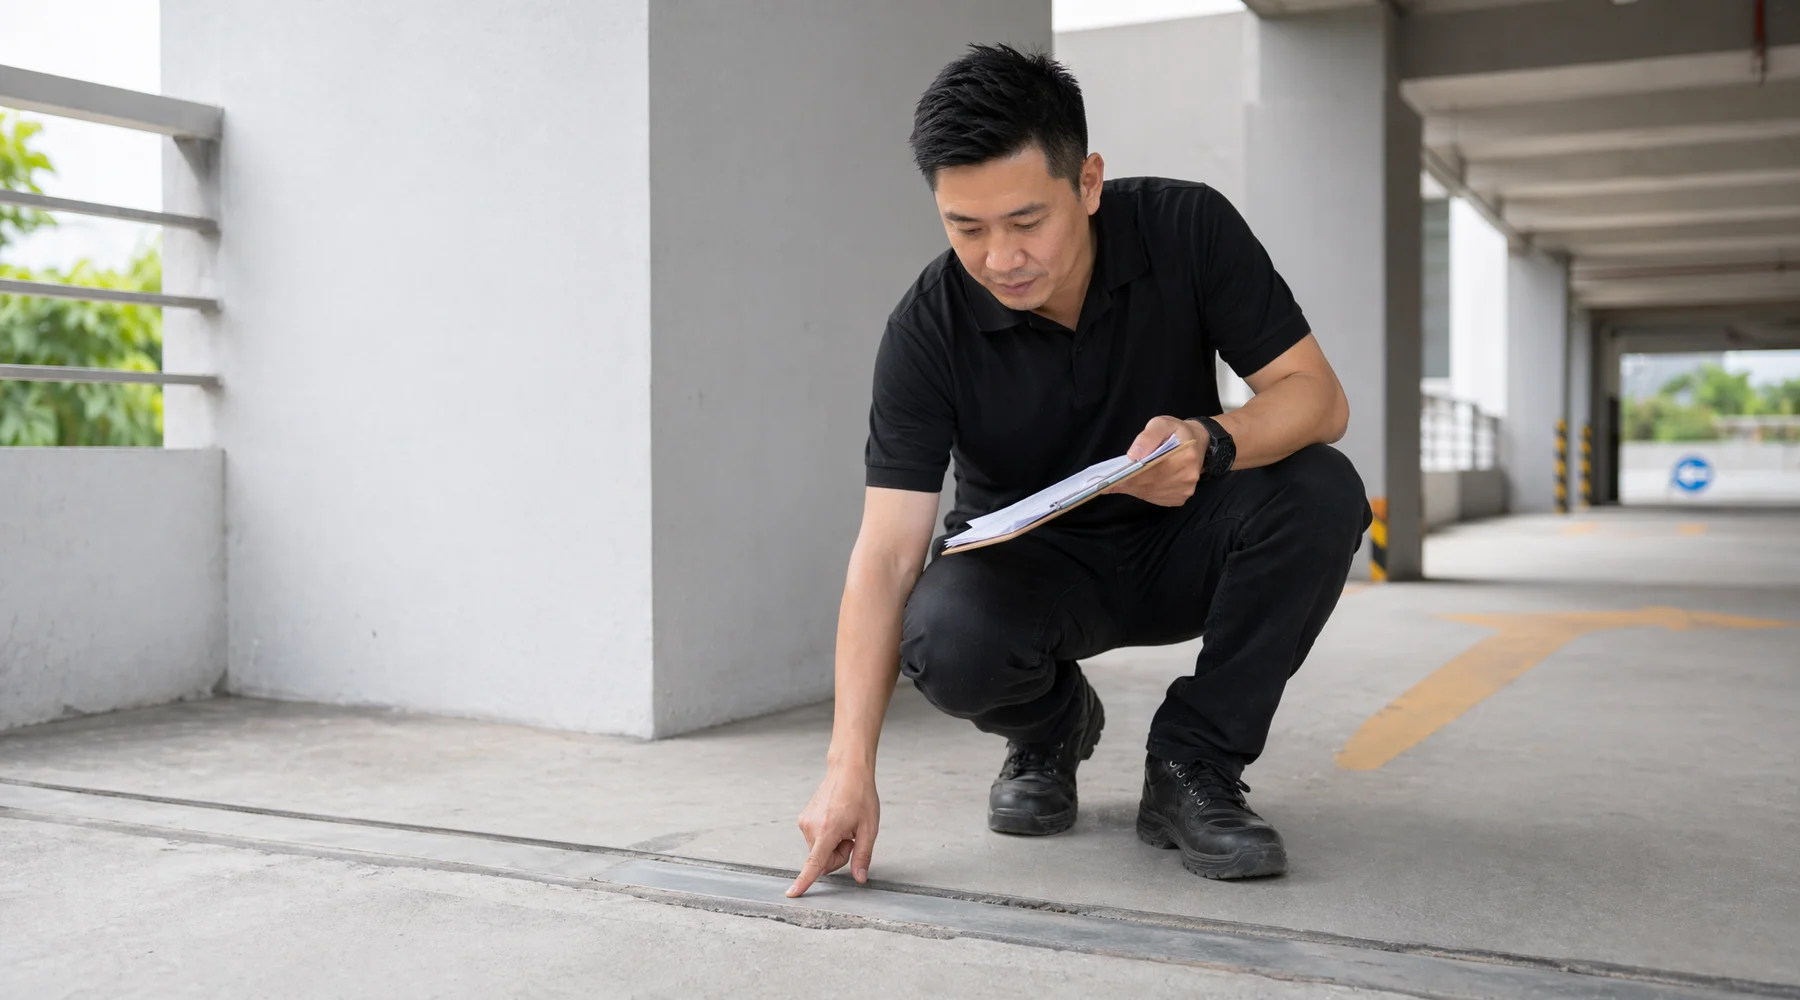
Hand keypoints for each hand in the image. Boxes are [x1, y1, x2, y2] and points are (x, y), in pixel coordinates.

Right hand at [787, 762, 880, 896]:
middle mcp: (810, 826)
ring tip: (844, 825)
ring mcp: (804, 821)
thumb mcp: (869, 828)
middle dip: (839, 855)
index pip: (814, 862)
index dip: (804, 881)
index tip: (792, 893)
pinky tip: (836, 821)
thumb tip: (860, 878)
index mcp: (827, 830)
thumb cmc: (860, 795)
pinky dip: (827, 837)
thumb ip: (863, 856)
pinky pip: (815, 840)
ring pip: (819, 851)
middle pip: (823, 861)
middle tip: (851, 836)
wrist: (848, 771)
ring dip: (833, 845)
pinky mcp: (803, 818)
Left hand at [1104, 415, 1207, 505]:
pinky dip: (1143, 493)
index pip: (1154, 470)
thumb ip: (1147, 436)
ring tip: (1120, 483)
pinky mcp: (1181, 497)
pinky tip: (1136, 485)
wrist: (1197, 444)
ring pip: (1151, 494)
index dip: (1131, 476)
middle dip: (1129, 484)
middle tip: (1110, 483)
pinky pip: (1156, 498)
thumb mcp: (1161, 424)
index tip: (1112, 481)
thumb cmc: (1176, 432)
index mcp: (1185, 456)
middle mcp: (1187, 476)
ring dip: (1134, 490)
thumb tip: (1134, 455)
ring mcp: (1185, 489)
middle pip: (1151, 485)